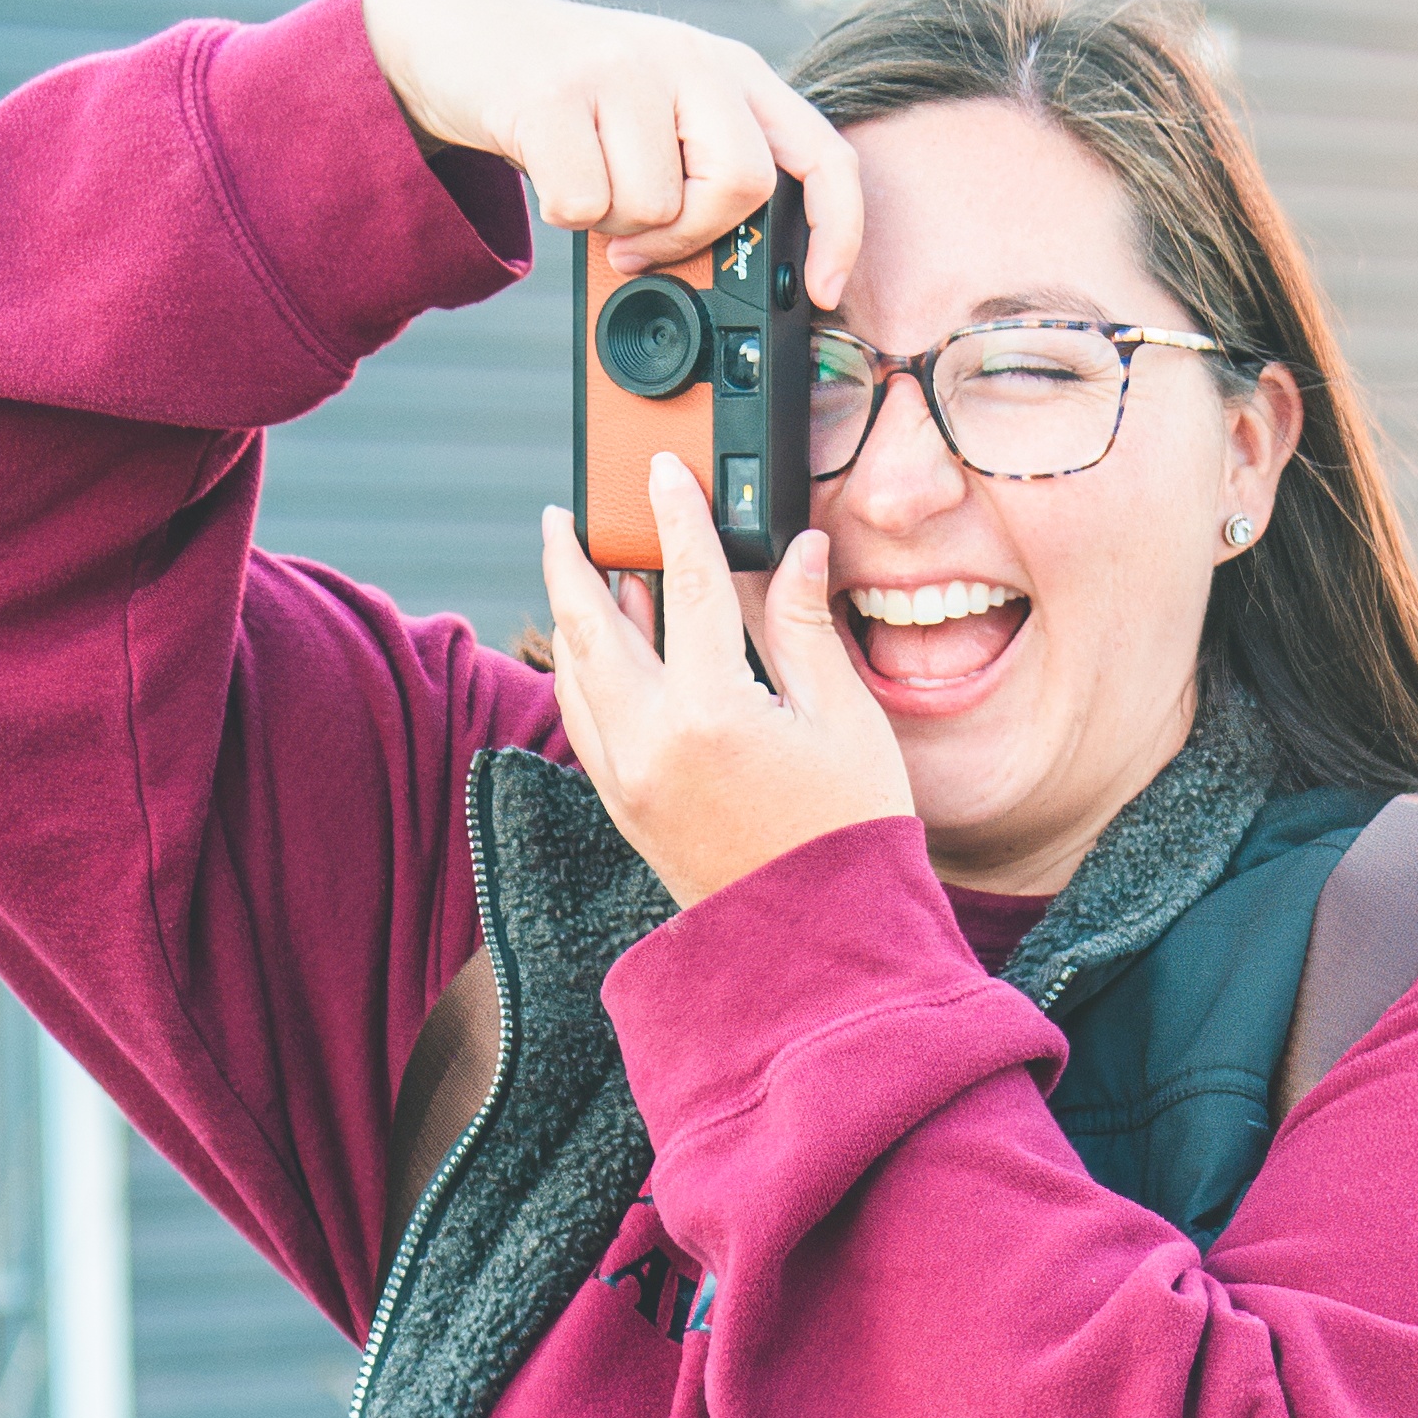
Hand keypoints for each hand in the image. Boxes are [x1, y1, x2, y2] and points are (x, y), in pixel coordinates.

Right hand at [360, 0, 859, 304]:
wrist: (458, 39)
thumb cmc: (571, 100)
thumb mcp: (657, 115)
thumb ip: (704, 169)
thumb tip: (729, 277)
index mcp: (730, 71)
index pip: (821, 153)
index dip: (838, 230)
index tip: (822, 293)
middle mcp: (688, 58)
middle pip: (741, 187)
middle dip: (689, 236)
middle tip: (637, 241)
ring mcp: (621, 67)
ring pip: (654, 205)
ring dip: (610, 222)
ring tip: (582, 175)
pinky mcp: (554, 92)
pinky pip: (584, 203)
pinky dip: (563, 214)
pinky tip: (546, 167)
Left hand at [536, 455, 914, 907]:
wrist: (820, 946)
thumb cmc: (849, 837)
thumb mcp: (846, 721)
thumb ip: (806, 627)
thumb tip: (795, 548)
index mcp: (711, 714)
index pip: (686, 585)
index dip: (676, 517)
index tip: (664, 471)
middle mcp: (650, 744)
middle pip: (590, 625)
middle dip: (573, 560)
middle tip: (568, 514)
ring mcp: (626, 779)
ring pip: (575, 674)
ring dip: (573, 614)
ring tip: (585, 571)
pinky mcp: (622, 806)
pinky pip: (584, 718)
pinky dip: (584, 670)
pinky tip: (606, 647)